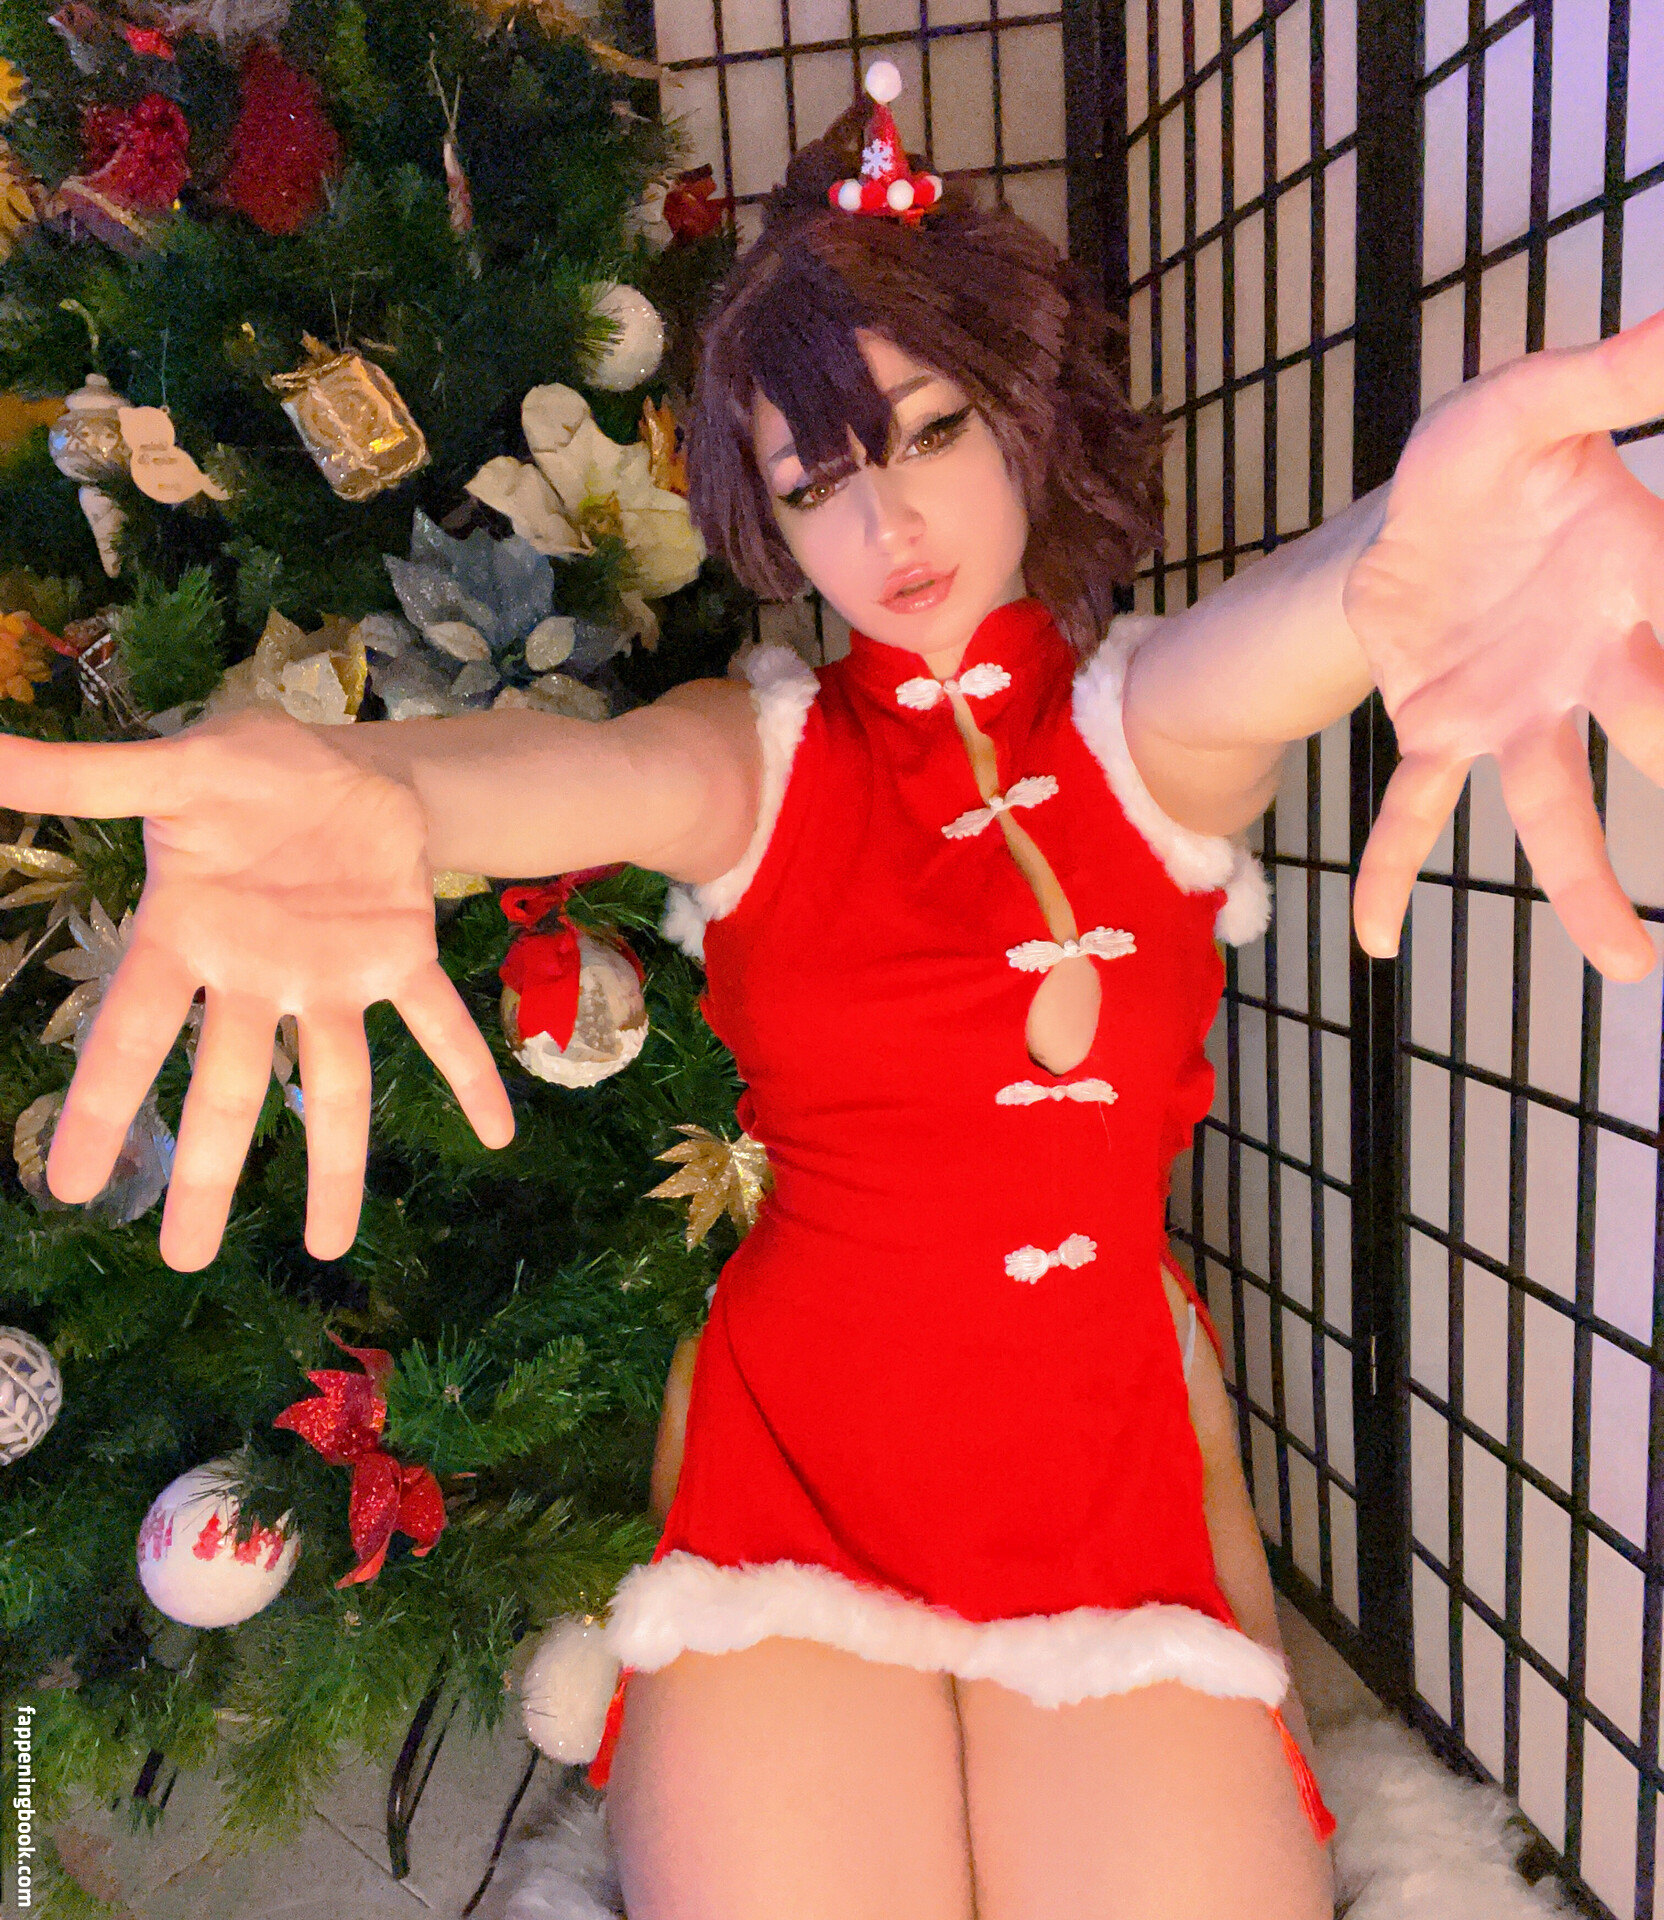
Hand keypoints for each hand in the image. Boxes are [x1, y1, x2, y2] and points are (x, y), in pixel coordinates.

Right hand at [0, 710, 513, 1269]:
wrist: (346, 765)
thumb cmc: (248, 774)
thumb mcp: (171, 768)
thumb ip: (83, 776)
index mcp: (190, 940)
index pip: (133, 1034)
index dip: (101, 1106)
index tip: (64, 1184)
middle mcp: (258, 979)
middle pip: (230, 1089)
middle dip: (210, 1173)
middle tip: (186, 1260)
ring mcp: (332, 978)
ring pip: (335, 1084)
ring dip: (336, 1163)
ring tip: (328, 1245)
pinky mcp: (400, 960)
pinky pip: (441, 1025)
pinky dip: (473, 1074)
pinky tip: (499, 1132)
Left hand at [1342, 303, 1663, 977]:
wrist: (1413, 513)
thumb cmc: (1486, 465)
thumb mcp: (1524, 406)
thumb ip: (1601, 379)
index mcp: (1636, 579)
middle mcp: (1591, 663)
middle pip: (1649, 728)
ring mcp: (1515, 711)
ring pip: (1553, 804)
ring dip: (1584, 881)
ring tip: (1628, 964)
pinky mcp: (1440, 734)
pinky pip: (1415, 814)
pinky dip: (1390, 872)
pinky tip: (1375, 941)